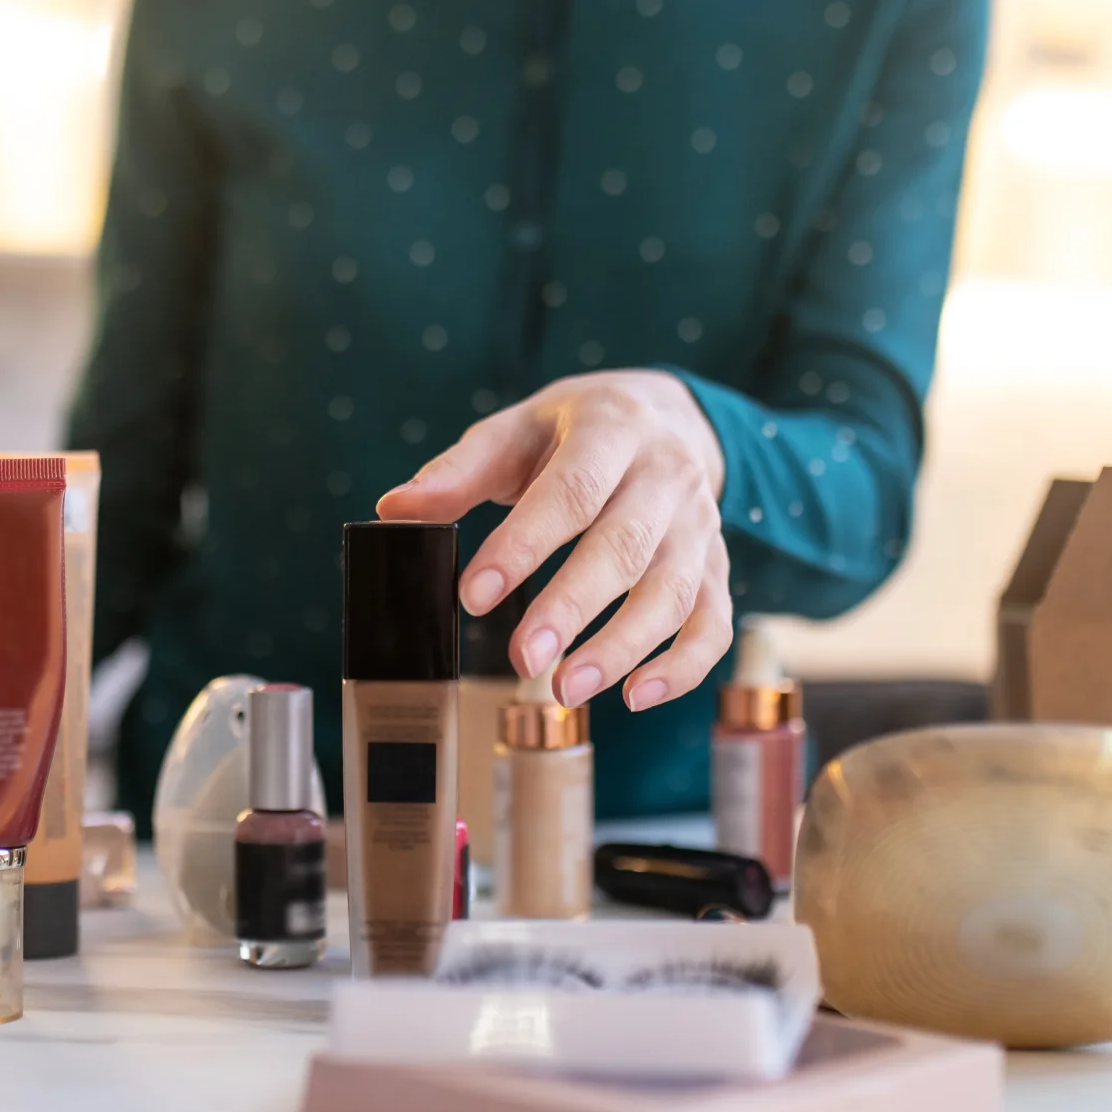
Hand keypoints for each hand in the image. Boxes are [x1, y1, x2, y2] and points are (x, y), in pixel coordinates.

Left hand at [375, 371, 732, 711]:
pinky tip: (635, 696)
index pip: (570, 492)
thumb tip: (395, 508)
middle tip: (522, 661)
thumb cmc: (576, 431)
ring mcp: (699, 525)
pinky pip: (712, 622)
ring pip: (673, 593)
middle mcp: (666, 476)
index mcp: (612, 430)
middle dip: (572, 609)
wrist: (668, 415)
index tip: (473, 595)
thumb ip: (458, 472)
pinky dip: (682, 666)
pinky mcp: (716, 565)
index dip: (522, 547)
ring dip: (622, 647)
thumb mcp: (517, 431)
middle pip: (625, 548)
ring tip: (567, 690)